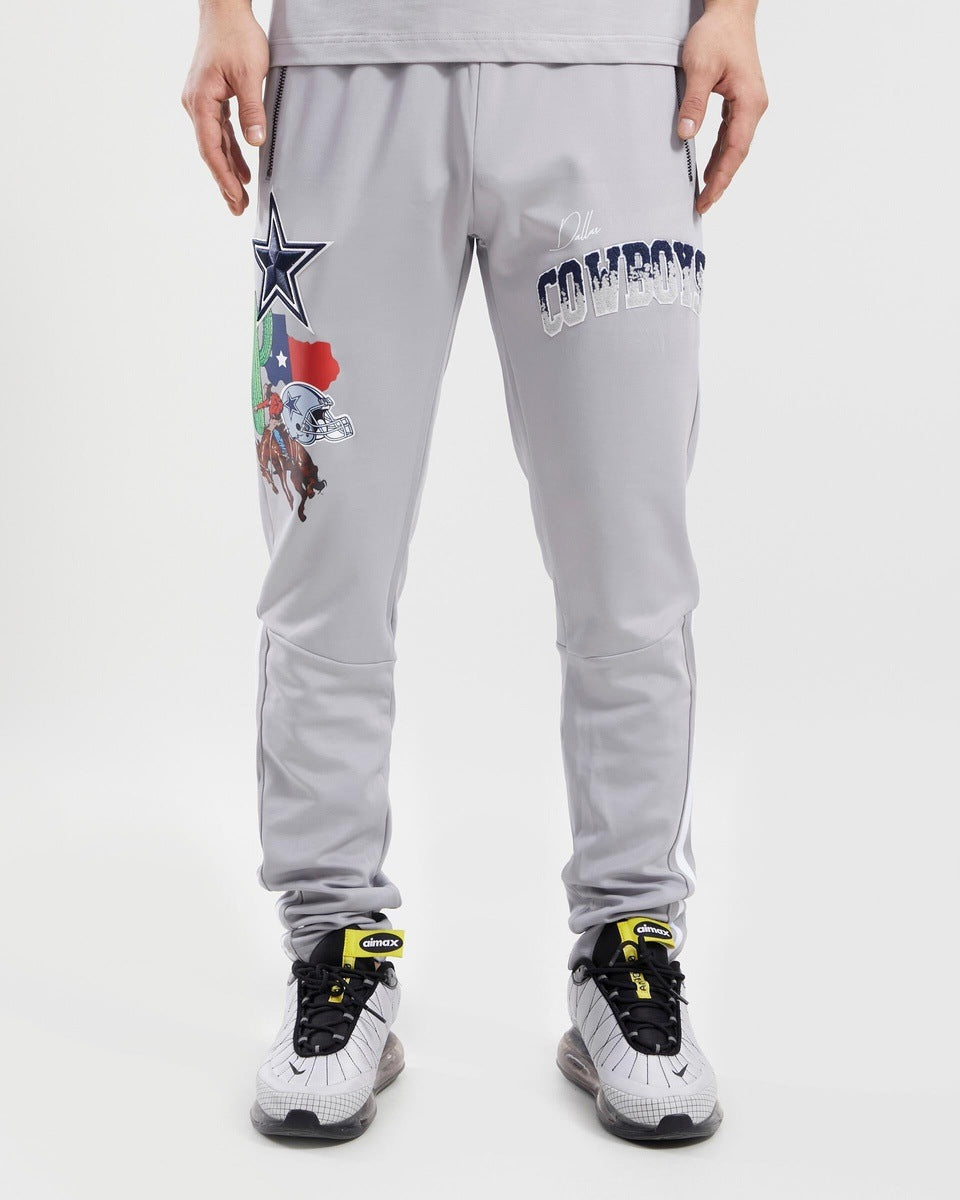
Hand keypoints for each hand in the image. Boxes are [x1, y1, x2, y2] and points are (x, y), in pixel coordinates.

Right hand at [181, 0, 268, 215]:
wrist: (224, 8)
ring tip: (240, 198)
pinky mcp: (211, 97)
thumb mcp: (250, 74)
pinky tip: (242, 169)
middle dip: (224, 182)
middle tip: (238, 209)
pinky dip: (230, 151)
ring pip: (215, 144)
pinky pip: (220, 131)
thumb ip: (252, 109)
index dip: (223, 176)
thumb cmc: (236, 36)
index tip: (235, 198)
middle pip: (210, 151)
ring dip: (228, 170)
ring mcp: (201, 101)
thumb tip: (255, 142)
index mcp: (200, 101)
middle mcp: (195, 104)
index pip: (210, 148)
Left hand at [677, 0, 767, 214]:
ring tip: (705, 193)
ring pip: (735, 145)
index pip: (735, 150)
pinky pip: (731, 133)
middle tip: (703, 205)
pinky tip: (710, 166)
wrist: (730, 10)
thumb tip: (686, 136)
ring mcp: (749, 103)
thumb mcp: (699, 67)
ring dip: (721, 169)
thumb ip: (693, 103)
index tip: (706, 199)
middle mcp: (754, 106)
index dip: (721, 178)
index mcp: (750, 102)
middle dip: (721, 181)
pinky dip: (721, 152)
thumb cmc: (717, 34)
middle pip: (738, 153)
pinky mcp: (741, 99)